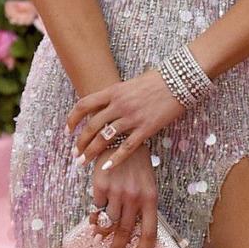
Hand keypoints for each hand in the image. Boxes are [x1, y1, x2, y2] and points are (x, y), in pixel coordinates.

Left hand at [66, 65, 185, 234]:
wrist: (181, 79)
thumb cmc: (158, 80)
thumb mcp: (131, 84)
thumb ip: (118, 96)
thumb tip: (107, 106)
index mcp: (114, 91)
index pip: (84, 105)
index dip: (72, 119)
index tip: (68, 130)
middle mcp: (119, 104)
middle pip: (91, 126)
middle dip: (80, 142)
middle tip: (75, 153)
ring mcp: (132, 117)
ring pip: (104, 138)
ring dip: (91, 152)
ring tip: (84, 162)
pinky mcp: (146, 128)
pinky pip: (126, 147)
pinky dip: (115, 159)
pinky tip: (106, 168)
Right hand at [87, 145, 158, 247]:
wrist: (121, 140)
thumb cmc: (137, 166)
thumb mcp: (147, 185)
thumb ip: (142, 207)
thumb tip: (132, 231)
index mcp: (151, 198)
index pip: (150, 232)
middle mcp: (134, 197)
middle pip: (126, 231)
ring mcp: (117, 192)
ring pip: (109, 222)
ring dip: (103, 234)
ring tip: (99, 240)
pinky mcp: (100, 185)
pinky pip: (97, 209)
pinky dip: (94, 218)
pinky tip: (93, 222)